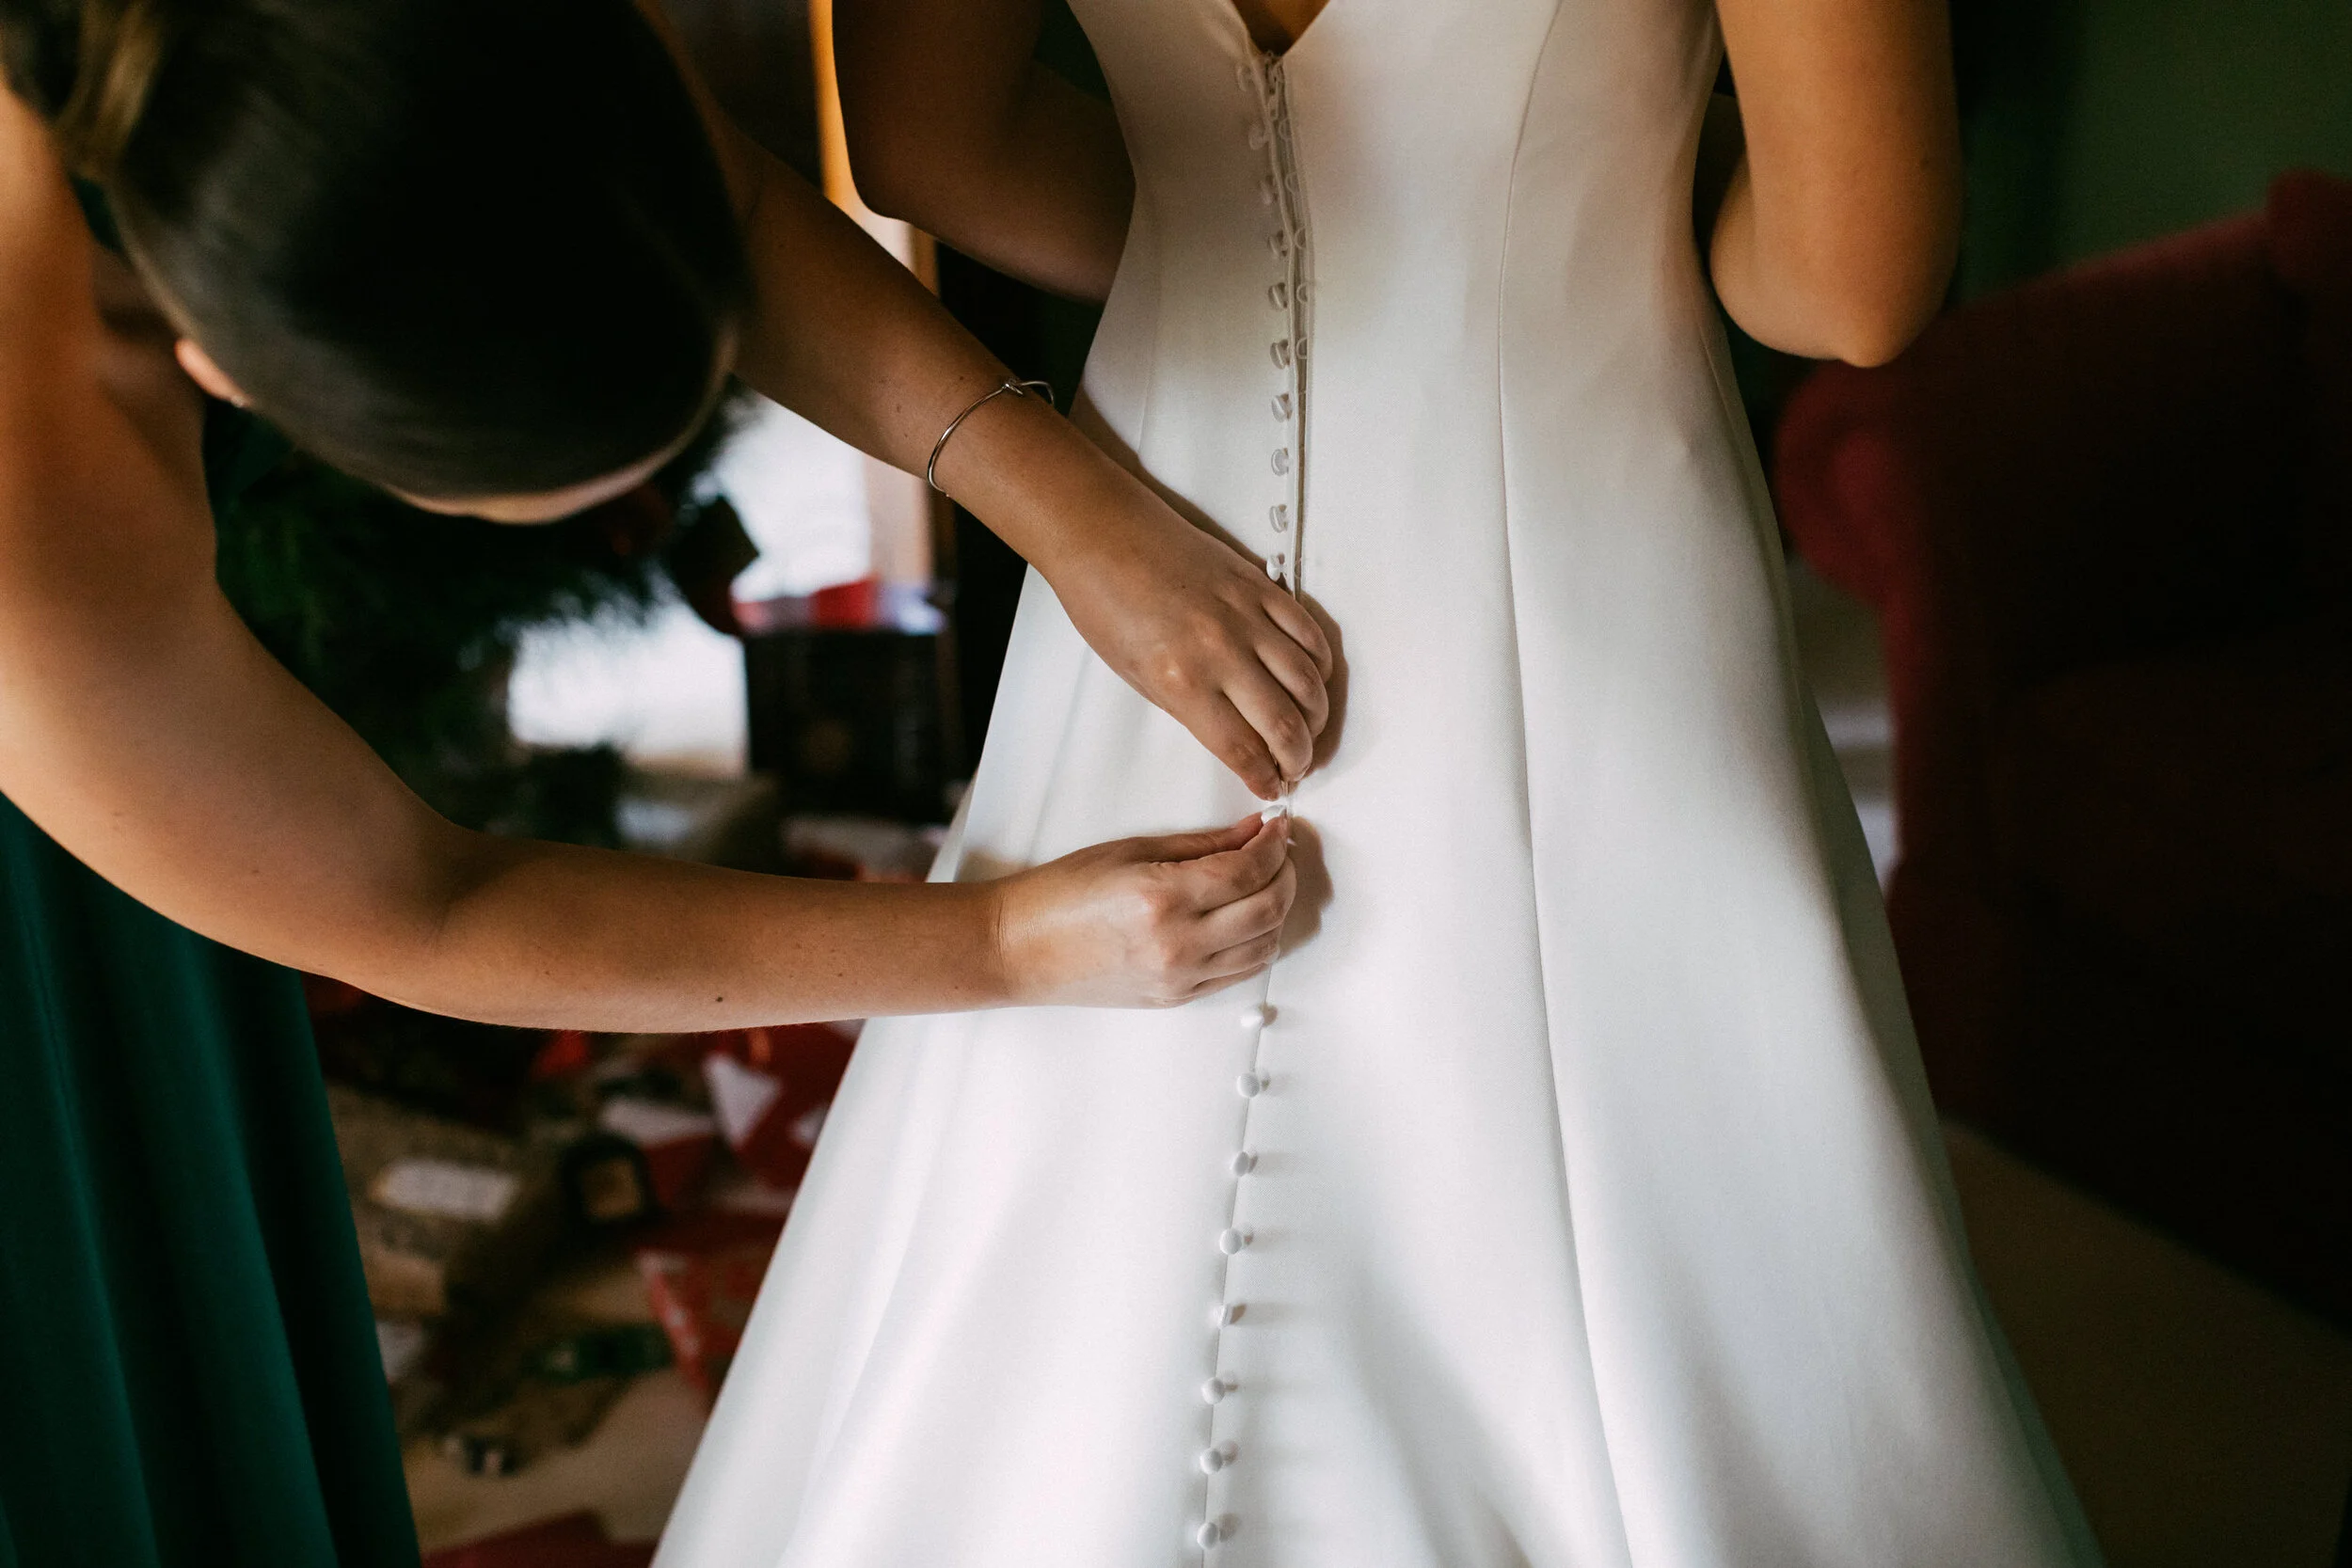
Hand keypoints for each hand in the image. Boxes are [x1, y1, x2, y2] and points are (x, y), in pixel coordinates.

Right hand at [991, 814, 1296, 1006]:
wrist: (1020, 949)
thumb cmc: (1062, 894)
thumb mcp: (1131, 851)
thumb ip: (1200, 844)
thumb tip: (1252, 833)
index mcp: (1163, 898)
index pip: (1248, 870)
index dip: (1274, 844)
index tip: (1277, 827)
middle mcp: (1178, 944)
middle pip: (1269, 909)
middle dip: (1286, 873)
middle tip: (1281, 851)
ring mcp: (1180, 977)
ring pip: (1264, 946)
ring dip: (1278, 910)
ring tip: (1268, 882)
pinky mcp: (1178, 997)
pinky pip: (1240, 972)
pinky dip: (1257, 942)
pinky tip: (1247, 917)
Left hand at [1049, 511, 1333, 798]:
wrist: (1104, 536)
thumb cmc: (1105, 606)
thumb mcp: (1135, 678)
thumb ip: (1190, 709)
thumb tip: (1236, 739)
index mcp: (1182, 683)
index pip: (1243, 749)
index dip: (1264, 778)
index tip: (1271, 788)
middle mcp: (1222, 652)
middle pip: (1285, 723)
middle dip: (1298, 758)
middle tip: (1297, 768)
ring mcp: (1247, 617)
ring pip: (1309, 682)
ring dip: (1316, 718)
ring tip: (1308, 732)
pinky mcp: (1260, 587)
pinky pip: (1310, 634)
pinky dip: (1319, 665)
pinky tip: (1313, 683)